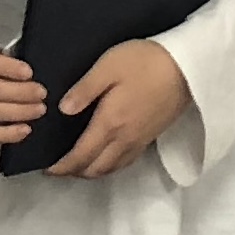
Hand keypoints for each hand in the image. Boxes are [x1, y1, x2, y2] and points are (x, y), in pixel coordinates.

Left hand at [46, 40, 192, 178]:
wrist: (187, 67)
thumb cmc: (144, 62)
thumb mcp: (108, 66)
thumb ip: (83, 89)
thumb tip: (61, 110)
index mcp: (110, 123)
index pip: (81, 156)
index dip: (62, 167)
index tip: (47, 169)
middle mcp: (124, 139)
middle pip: (95, 169)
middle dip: (74, 172)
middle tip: (57, 167)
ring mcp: (139, 141)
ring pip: (111, 169)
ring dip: (91, 171)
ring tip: (76, 163)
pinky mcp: (151, 137)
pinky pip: (125, 162)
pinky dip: (109, 166)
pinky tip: (104, 156)